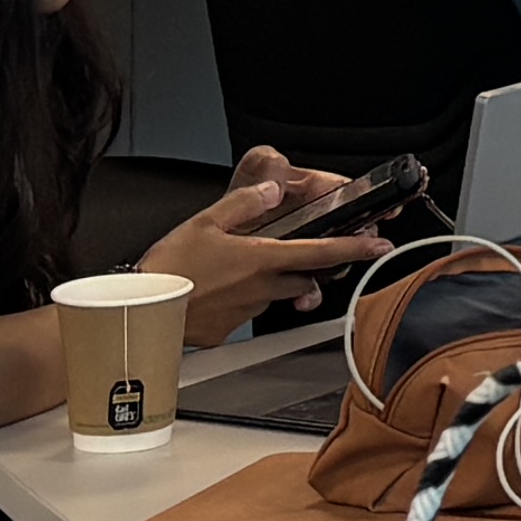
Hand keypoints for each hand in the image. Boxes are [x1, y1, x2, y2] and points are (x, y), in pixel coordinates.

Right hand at [159, 152, 381, 344]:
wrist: (141, 310)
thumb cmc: (169, 267)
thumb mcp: (205, 220)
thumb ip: (245, 202)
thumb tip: (273, 188)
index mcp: (261, 258)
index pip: (320, 252)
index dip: (354, 248)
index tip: (379, 246)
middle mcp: (261, 288)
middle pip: (303, 279)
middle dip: (306, 270)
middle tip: (292, 257)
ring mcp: (246, 313)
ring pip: (274, 297)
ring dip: (270, 285)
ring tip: (238, 272)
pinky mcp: (228, 332)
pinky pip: (245, 315)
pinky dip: (240, 303)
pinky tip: (217, 293)